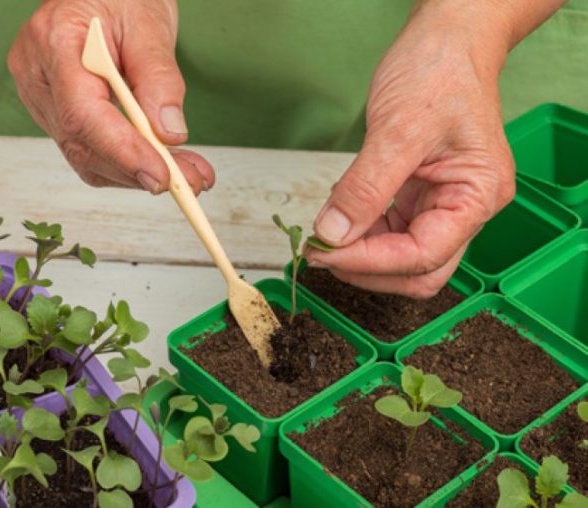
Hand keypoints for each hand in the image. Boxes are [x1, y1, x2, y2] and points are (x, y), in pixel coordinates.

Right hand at [8, 0, 213, 193]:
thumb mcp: (148, 23)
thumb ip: (159, 78)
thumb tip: (169, 134)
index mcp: (53, 42)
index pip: (83, 114)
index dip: (123, 152)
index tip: (161, 176)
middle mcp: (38, 76)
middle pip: (84, 144)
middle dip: (141, 170)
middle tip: (192, 182)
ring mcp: (42, 99)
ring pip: (87, 157)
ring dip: (140, 174)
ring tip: (189, 175)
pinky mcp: (57, 114)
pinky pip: (90, 152)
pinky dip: (129, 165)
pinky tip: (163, 164)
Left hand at [306, 3, 516, 297]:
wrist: (446, 41)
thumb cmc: (439, 71)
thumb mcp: (398, 129)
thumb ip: (365, 188)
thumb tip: (333, 234)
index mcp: (477, 196)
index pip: (422, 255)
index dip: (370, 262)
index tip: (324, 253)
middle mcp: (466, 208)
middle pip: (419, 270)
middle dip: (368, 269)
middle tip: (321, 255)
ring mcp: (444, 204)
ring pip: (402, 257)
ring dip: (362, 255)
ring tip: (324, 238)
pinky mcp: (421, 197)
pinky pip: (392, 232)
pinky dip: (363, 235)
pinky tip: (340, 221)